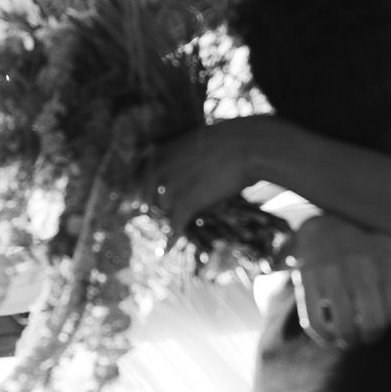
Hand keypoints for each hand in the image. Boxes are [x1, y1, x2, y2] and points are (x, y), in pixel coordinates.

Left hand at [152, 120, 266, 236]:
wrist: (247, 146)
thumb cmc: (231, 140)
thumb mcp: (199, 142)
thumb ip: (184, 155)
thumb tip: (187, 165)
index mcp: (161, 153)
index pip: (144, 178)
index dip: (147, 191)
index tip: (146, 200)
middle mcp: (160, 170)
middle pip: (154, 196)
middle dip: (162, 206)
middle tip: (166, 215)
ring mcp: (171, 188)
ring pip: (167, 210)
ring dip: (174, 217)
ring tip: (176, 227)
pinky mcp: (186, 204)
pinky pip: (175, 226)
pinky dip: (170, 241)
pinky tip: (166, 251)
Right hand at [292, 214, 390, 347]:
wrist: (328, 229)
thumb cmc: (373, 252)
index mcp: (390, 262)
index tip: (389, 320)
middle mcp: (362, 266)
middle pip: (374, 323)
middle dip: (372, 337)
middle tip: (368, 335)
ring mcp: (332, 272)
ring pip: (344, 326)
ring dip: (349, 340)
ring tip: (350, 339)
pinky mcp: (307, 278)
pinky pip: (315, 321)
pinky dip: (324, 337)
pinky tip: (331, 336)